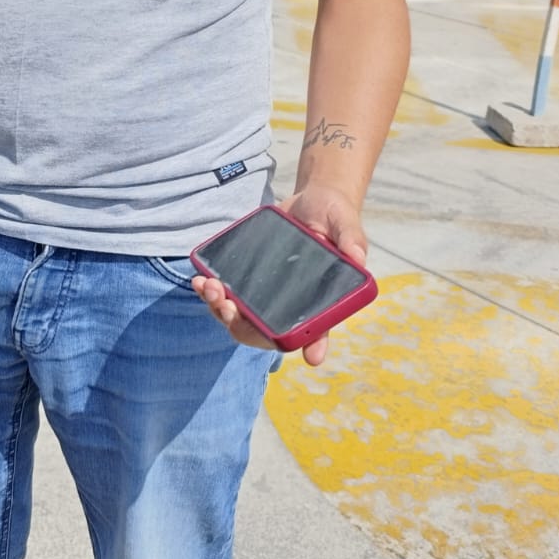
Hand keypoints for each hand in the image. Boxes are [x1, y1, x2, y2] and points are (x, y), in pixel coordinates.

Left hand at [191, 185, 366, 368]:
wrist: (311, 201)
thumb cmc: (334, 218)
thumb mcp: (345, 224)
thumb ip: (351, 240)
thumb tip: (358, 258)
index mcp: (320, 301)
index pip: (316, 330)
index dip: (313, 344)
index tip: (311, 356)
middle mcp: (291, 304)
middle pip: (264, 331)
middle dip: (240, 324)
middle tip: (225, 304)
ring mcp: (267, 294)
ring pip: (240, 317)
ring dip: (220, 308)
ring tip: (208, 287)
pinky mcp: (249, 279)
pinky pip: (228, 295)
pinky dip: (211, 292)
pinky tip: (201, 278)